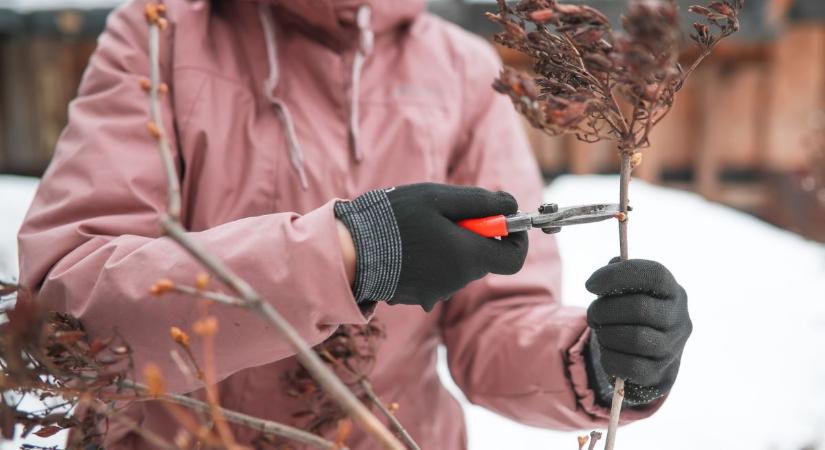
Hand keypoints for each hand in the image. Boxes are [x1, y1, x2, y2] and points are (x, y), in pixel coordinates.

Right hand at [335, 183, 527, 310]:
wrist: (347, 252)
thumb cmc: (392, 218)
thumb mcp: (436, 197)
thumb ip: (480, 201)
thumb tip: (511, 205)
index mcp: (466, 257)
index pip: (514, 259)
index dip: (515, 237)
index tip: (502, 219)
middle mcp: (456, 281)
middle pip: (482, 258)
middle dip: (473, 234)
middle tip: (444, 213)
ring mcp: (436, 292)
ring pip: (458, 265)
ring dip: (449, 245)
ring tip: (417, 227)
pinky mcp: (418, 297)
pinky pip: (437, 275)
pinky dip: (431, 259)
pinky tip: (405, 245)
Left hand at [585, 258, 690, 404]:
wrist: (645, 356)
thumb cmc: (631, 315)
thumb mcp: (627, 291)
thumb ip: (620, 274)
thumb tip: (614, 264)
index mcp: (672, 291)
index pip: (653, 274)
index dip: (618, 276)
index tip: (590, 284)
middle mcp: (679, 319)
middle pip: (639, 308)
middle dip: (604, 310)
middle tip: (592, 314)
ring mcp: (673, 349)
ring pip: (636, 338)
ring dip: (607, 334)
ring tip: (601, 332)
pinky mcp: (661, 374)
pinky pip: (630, 366)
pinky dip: (610, 358)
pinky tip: (608, 351)